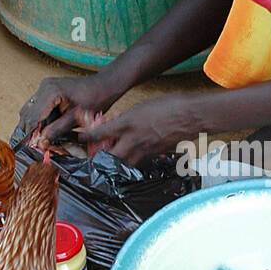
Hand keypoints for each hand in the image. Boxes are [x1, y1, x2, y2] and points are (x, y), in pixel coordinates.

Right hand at [17, 73, 115, 143]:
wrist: (104, 85)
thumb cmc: (95, 99)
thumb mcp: (77, 118)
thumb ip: (58, 129)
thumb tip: (42, 142)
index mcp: (51, 91)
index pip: (33, 116)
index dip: (31, 133)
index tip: (33, 147)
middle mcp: (44, 86)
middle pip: (27, 113)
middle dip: (29, 130)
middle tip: (35, 145)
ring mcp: (45, 86)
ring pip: (29, 109)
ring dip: (32, 124)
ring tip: (39, 139)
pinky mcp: (47, 89)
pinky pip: (36, 106)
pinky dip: (37, 118)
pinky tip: (44, 129)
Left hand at [78, 94, 196, 164]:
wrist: (190, 115)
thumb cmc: (168, 105)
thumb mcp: (141, 107)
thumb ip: (126, 118)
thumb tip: (115, 125)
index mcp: (127, 123)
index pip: (99, 133)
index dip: (87, 137)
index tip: (81, 138)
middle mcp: (133, 139)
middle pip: (109, 157)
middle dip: (99, 158)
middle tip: (94, 156)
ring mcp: (144, 150)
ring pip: (123, 163)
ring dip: (115, 162)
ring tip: (112, 158)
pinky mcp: (154, 154)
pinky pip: (138, 161)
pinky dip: (131, 160)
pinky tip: (132, 154)